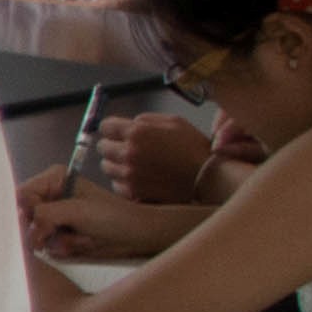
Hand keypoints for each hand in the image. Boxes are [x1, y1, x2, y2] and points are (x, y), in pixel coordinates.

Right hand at [19, 173, 191, 263]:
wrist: (137, 236)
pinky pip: (45, 244)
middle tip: (61, 233)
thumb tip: (23, 227)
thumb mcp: (77, 211)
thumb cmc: (112, 217)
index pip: (21, 195)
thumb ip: (44, 214)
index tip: (41, 224)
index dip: (27, 212)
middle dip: (42, 229)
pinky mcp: (59, 233)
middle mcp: (50, 195)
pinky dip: (61, 248)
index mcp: (53, 179)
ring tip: (78, 238)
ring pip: (33, 233)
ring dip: (55, 240)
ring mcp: (54, 215)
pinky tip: (80, 244)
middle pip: (23, 215)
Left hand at [94, 113, 211, 204]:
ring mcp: (128, 174)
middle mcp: (128, 153)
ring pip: (107, 167)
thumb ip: (146, 120)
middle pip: (102, 147)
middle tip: (129, 149)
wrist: (208, 177)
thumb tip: (128, 123)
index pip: (104, 126)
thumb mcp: (174, 122)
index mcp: (137, 132)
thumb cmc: (193, 147)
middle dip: (114, 146)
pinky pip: (116, 185)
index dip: (113, 129)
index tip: (119, 132)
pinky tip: (141, 178)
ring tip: (137, 165)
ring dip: (118, 165)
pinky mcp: (132, 192)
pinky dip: (124, 182)